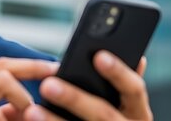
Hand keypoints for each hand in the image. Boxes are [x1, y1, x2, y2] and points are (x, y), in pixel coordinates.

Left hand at [24, 51, 151, 120]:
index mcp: (139, 114)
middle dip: (74, 99)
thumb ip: (127, 88)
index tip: (99, 56)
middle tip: (49, 84)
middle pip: (102, 113)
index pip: (134, 89)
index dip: (118, 72)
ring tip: (31, 111)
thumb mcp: (132, 110)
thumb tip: (138, 59)